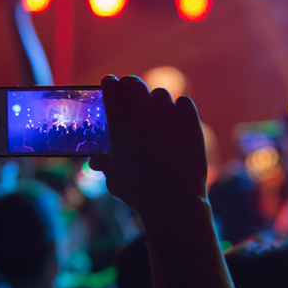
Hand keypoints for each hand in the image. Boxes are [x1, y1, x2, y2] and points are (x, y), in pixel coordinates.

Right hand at [89, 75, 207, 216]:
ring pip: (159, 93)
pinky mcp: (192, 126)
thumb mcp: (115, 179)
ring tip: (153, 110)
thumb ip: (104, 163)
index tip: (110, 82)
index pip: (113, 92)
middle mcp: (145, 121)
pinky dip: (178, 106)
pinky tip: (175, 115)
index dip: (110, 83)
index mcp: (121, 131)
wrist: (176, 205)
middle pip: (135, 84)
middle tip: (129, 87)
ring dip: (153, 99)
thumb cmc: (141, 194)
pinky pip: (184, 102)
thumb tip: (95, 159)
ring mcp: (170, 122)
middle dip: (129, 83)